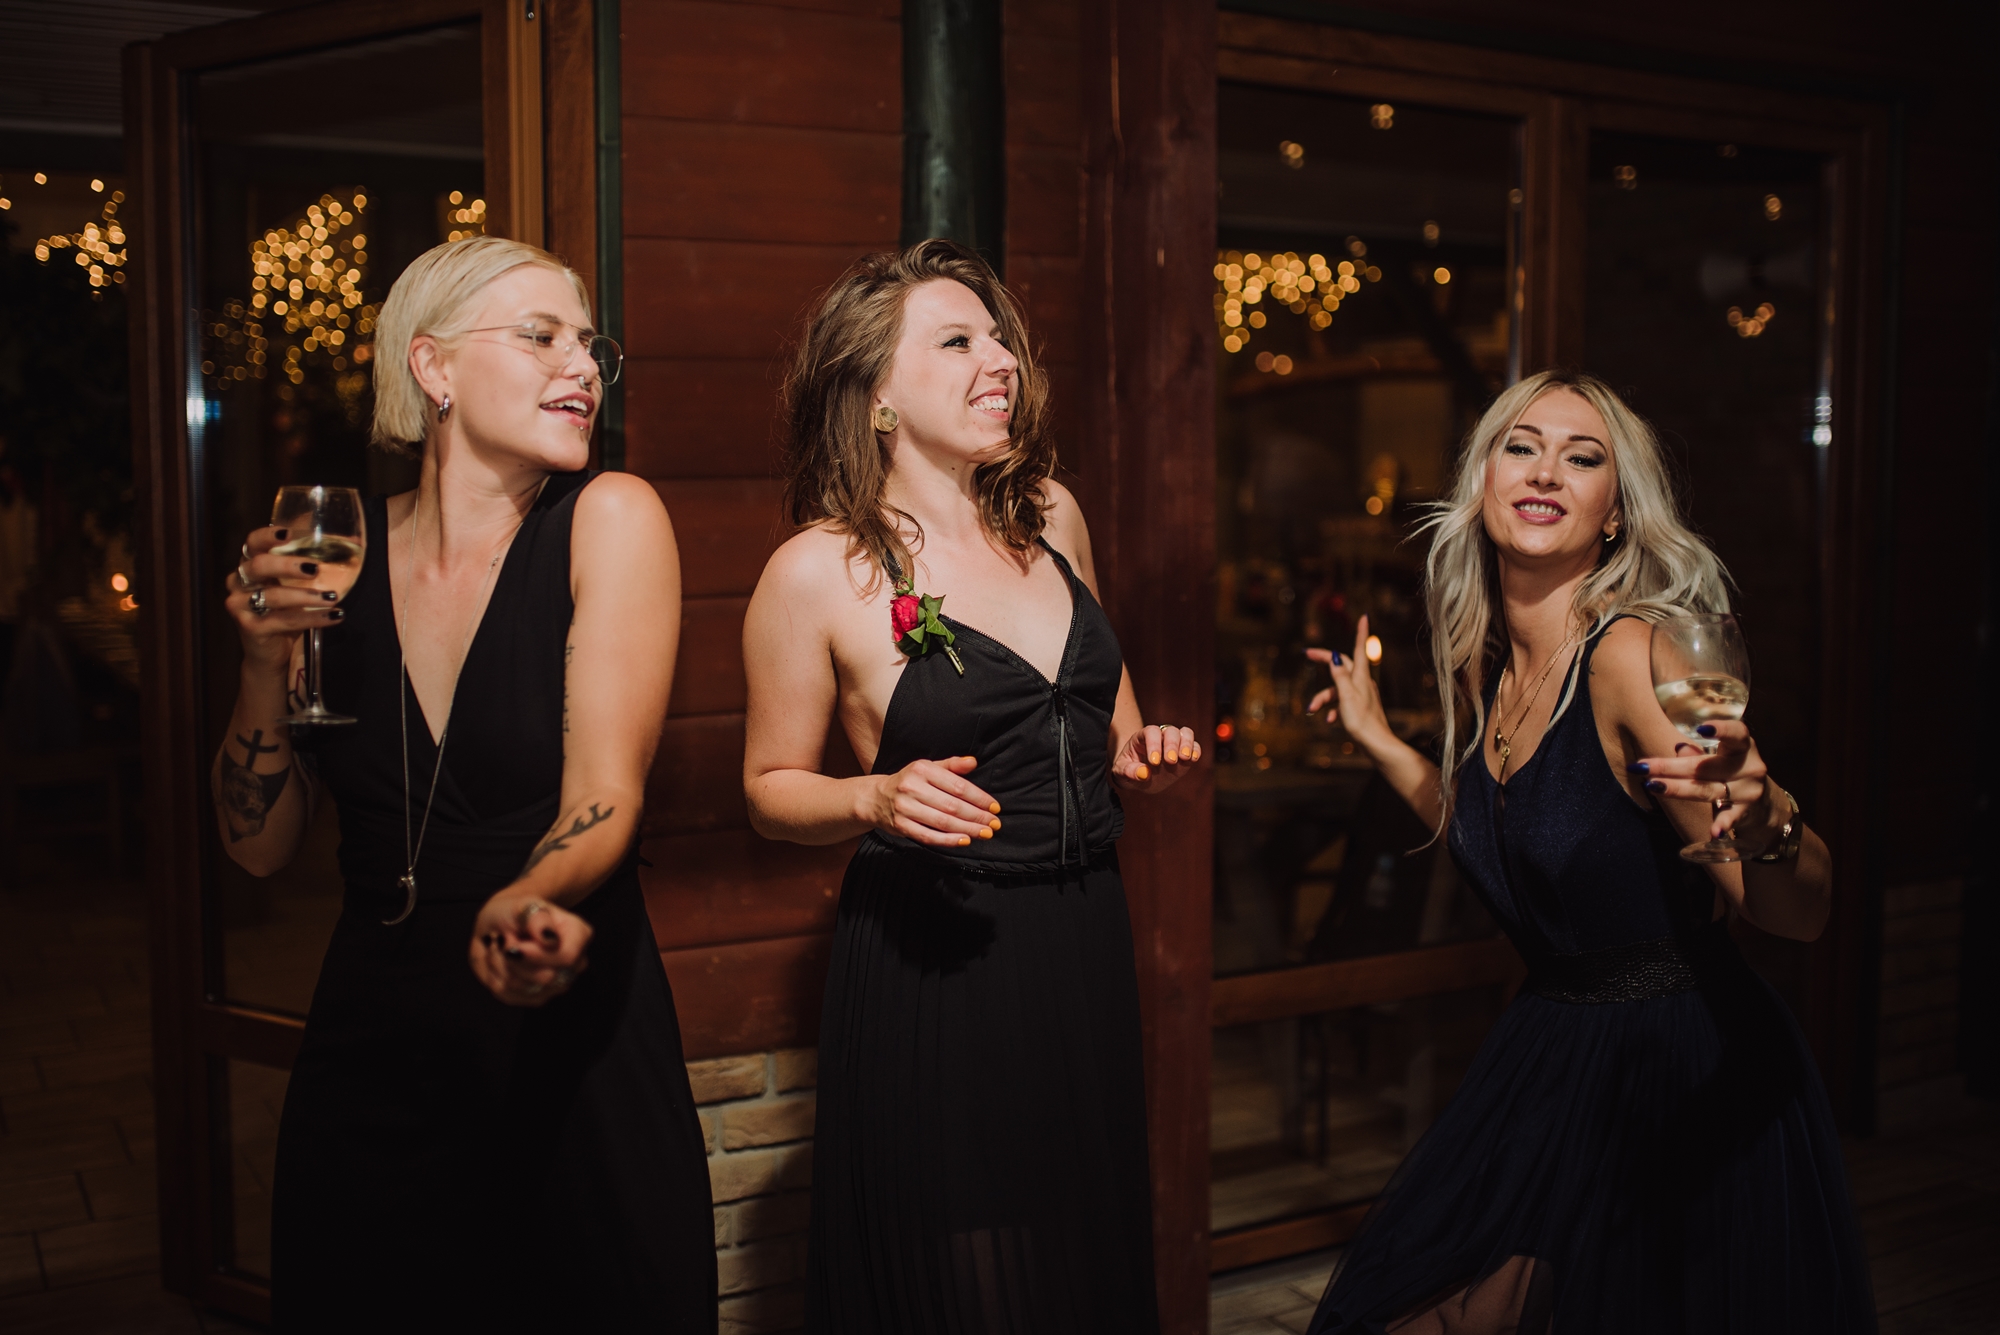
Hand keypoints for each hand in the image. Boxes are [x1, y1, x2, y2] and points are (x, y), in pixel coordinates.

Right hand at [224, 524, 342, 671]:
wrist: (268, 652)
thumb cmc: (282, 613)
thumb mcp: (288, 587)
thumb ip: (300, 570)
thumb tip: (339, 552)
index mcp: (248, 567)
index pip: (252, 544)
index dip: (266, 536)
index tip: (288, 533)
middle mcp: (238, 583)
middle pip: (259, 566)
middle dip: (288, 565)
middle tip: (315, 569)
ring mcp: (240, 606)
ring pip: (274, 596)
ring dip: (307, 596)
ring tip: (332, 597)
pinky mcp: (250, 628)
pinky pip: (284, 620)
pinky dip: (312, 618)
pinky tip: (333, 616)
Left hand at [469, 891, 592, 1006]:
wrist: (498, 926)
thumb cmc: (514, 912)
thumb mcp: (523, 906)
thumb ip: (538, 919)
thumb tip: (549, 939)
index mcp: (578, 935)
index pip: (568, 956)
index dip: (537, 955)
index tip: (513, 944)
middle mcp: (573, 964)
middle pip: (546, 977)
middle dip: (514, 959)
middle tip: (503, 940)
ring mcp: (556, 984)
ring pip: (523, 988)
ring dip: (500, 965)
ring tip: (499, 948)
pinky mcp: (535, 998)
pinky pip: (509, 995)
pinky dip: (495, 977)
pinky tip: (499, 962)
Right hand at [861, 756, 1002, 847]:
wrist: (877, 798)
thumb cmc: (909, 782)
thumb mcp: (928, 768)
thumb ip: (952, 765)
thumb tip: (973, 762)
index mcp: (922, 769)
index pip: (957, 785)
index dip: (979, 798)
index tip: (994, 807)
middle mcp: (912, 787)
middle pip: (952, 805)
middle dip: (977, 816)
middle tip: (994, 824)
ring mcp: (905, 808)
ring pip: (942, 822)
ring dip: (967, 829)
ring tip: (985, 833)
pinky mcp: (901, 826)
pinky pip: (928, 836)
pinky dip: (948, 840)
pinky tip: (964, 841)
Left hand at [1111, 723, 1200, 792]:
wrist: (1140, 776)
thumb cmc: (1128, 770)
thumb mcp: (1121, 773)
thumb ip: (1128, 772)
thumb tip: (1144, 773)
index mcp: (1142, 737)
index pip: (1151, 732)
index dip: (1154, 744)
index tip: (1154, 762)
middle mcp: (1160, 737)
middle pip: (1170, 730)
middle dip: (1171, 745)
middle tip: (1170, 761)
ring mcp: (1174, 744)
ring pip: (1185, 733)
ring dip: (1187, 744)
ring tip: (1184, 758)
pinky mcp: (1185, 754)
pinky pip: (1195, 746)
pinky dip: (1196, 751)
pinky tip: (1193, 759)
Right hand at [1306, 614, 1393, 752]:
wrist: (1376, 744)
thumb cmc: (1362, 721)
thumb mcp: (1347, 696)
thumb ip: (1340, 675)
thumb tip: (1336, 656)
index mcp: (1361, 677)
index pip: (1360, 648)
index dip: (1361, 631)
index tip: (1364, 616)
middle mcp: (1362, 682)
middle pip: (1342, 665)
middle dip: (1324, 661)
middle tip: (1307, 654)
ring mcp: (1361, 695)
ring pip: (1336, 688)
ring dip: (1322, 697)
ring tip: (1312, 709)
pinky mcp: (1359, 707)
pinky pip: (1341, 702)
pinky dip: (1332, 709)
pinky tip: (1328, 720)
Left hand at [1631, 720, 1781, 845]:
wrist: (1764, 803)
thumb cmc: (1731, 771)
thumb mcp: (1720, 757)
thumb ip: (1699, 754)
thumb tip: (1678, 748)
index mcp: (1742, 745)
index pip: (1736, 733)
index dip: (1721, 730)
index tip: (1701, 730)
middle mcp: (1750, 766)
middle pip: (1706, 766)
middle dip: (1670, 767)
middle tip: (1640, 767)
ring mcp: (1749, 790)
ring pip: (1709, 790)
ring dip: (1679, 789)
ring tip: (1653, 786)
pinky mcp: (1747, 811)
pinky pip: (1731, 816)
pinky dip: (1722, 824)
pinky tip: (1713, 832)